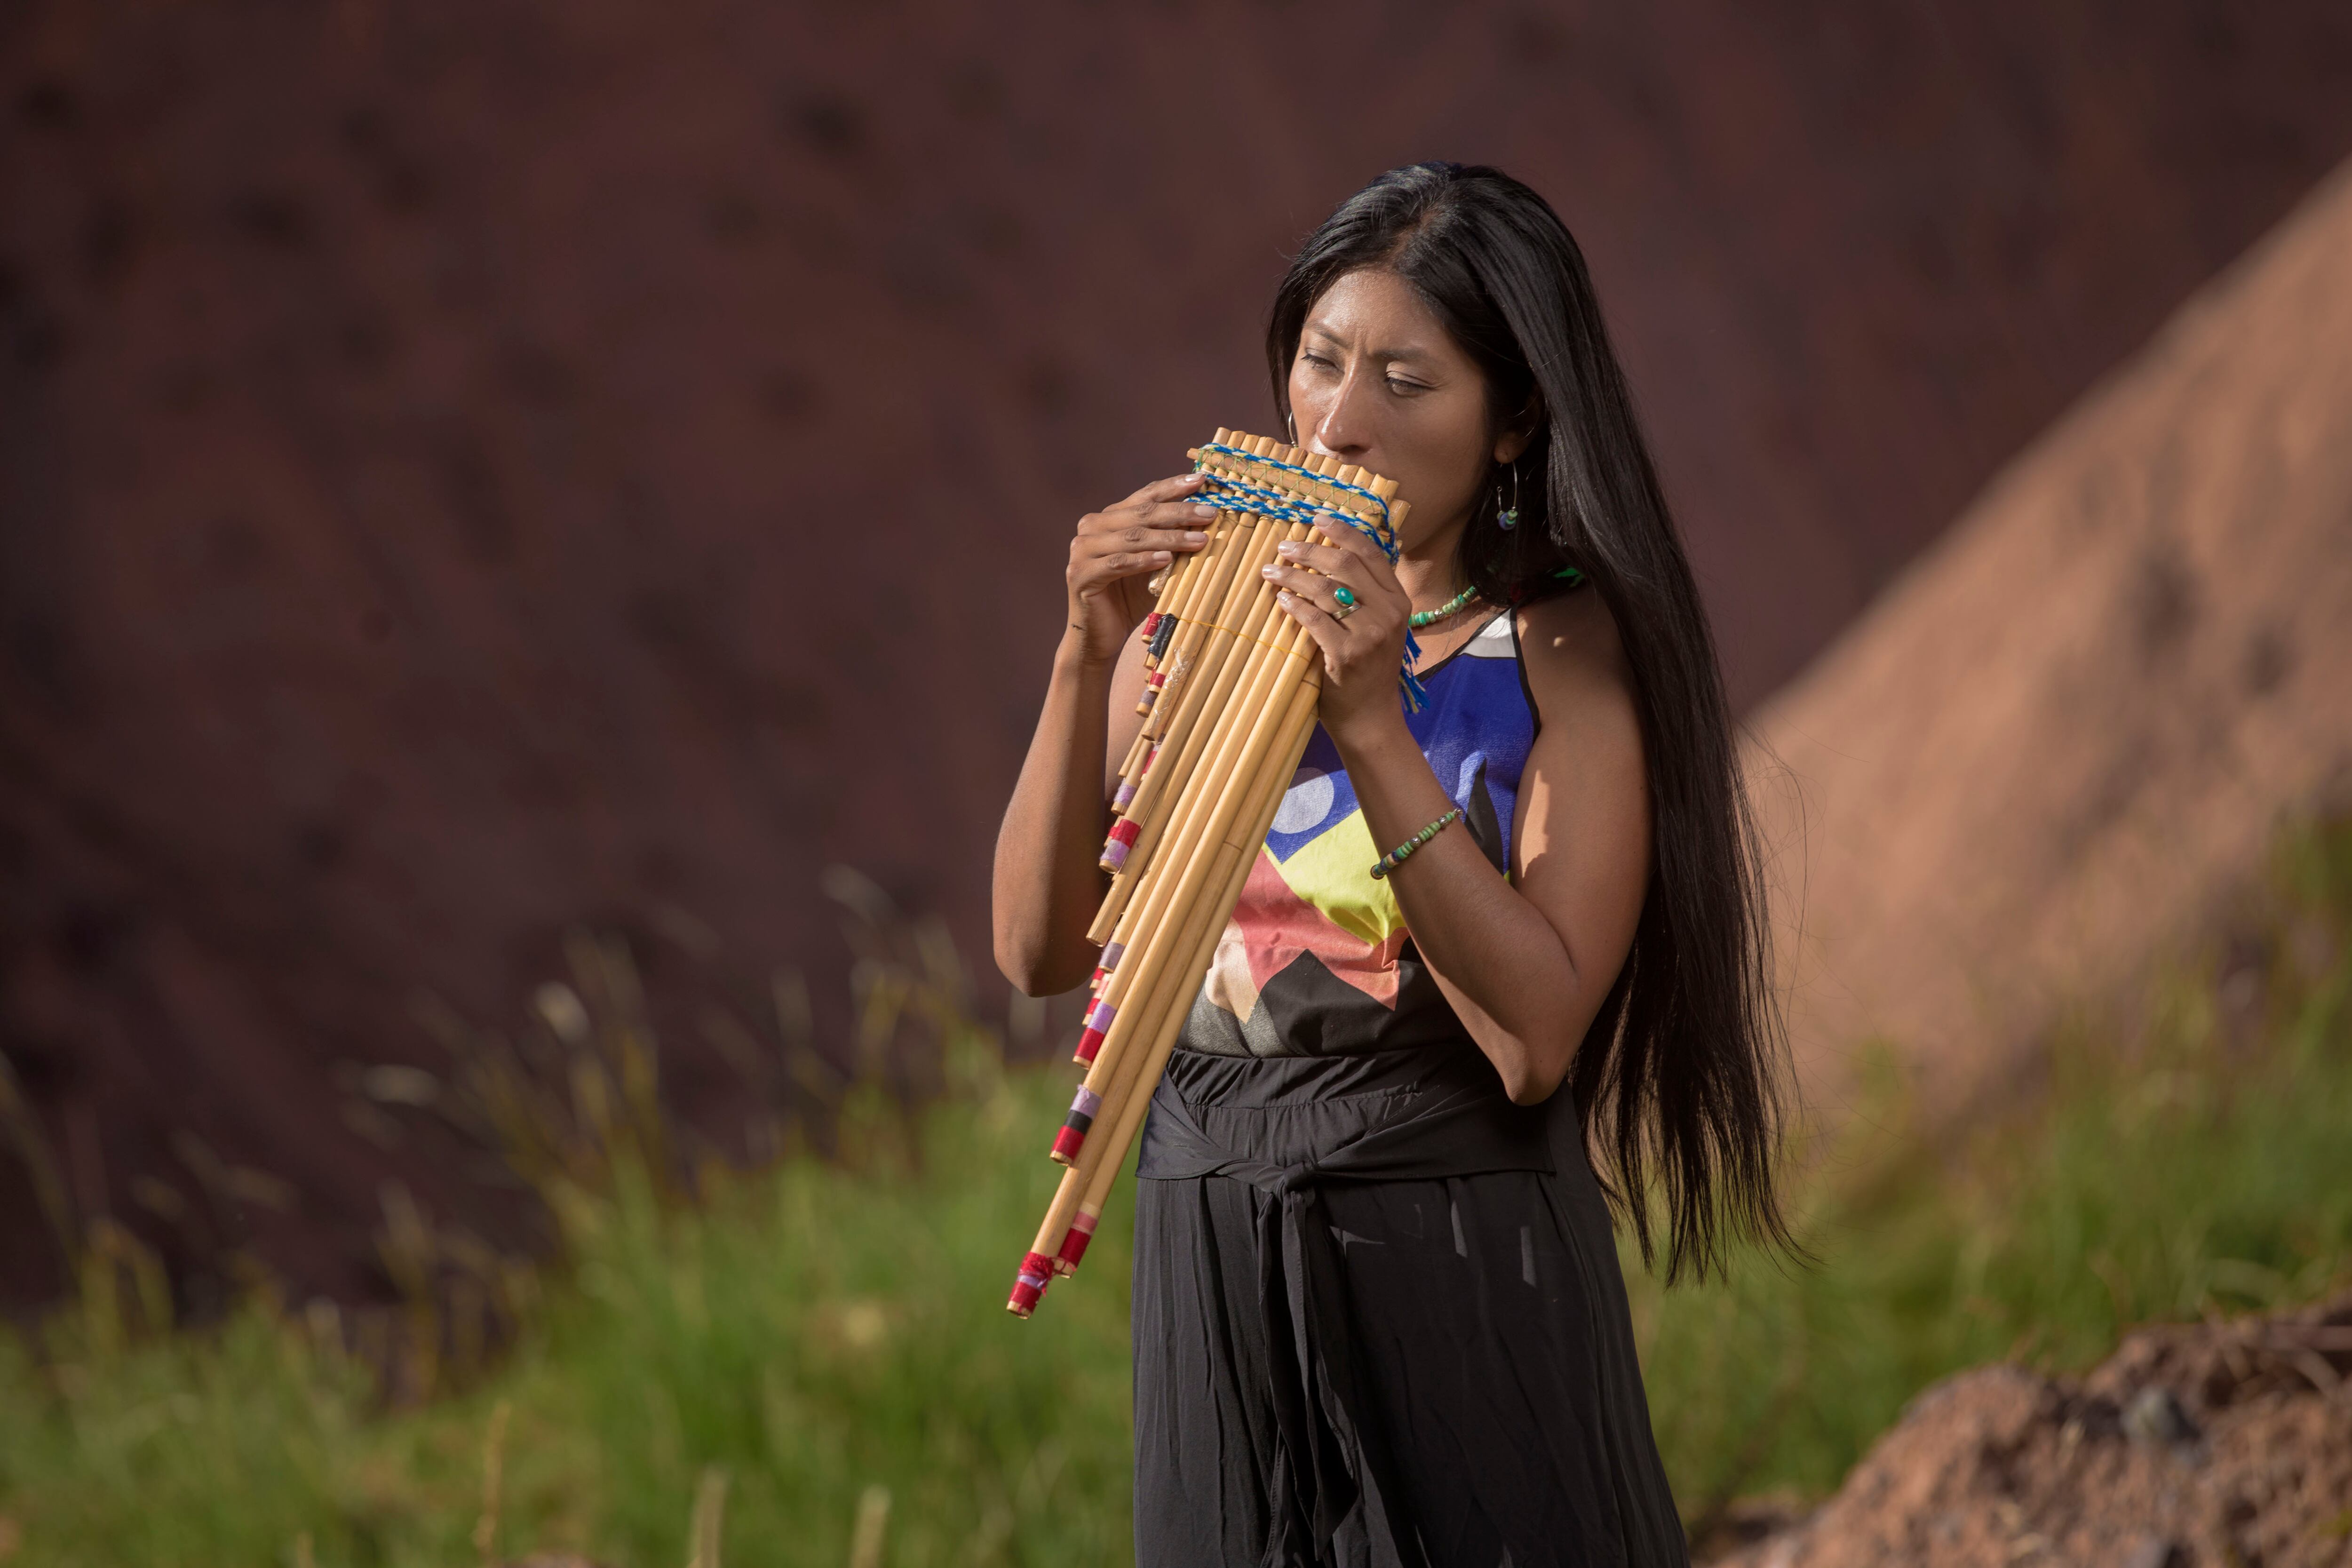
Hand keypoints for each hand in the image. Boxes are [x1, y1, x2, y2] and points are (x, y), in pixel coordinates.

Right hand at [1064, 473, 1217, 666]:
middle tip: (1210, 513)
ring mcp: (1082, 549)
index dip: (1174, 487)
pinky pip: (1118, 563)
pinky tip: (1167, 559)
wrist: (1101, 637)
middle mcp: (1091, 527)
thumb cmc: (1132, 599)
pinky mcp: (1080, 574)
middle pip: (1142, 513)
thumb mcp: (1156, 564)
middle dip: (1180, 512)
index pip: (1145, 495)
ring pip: (1133, 537)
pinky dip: (1144, 561)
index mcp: (1109, 517)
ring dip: (1170, 537)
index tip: (1202, 480)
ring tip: (1200, 540)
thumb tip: (1209, 516)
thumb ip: (1170, 540)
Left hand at [1265, 525, 1414, 750]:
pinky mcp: (1347, 654)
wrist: (1370, 718)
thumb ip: (1365, 596)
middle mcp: (1389, 613)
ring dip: (1292, 577)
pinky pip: (1314, 619)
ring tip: (1270, 572)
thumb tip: (1330, 557)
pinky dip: (1293, 605)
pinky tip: (1279, 600)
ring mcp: (1370, 634)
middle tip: (1283, 547)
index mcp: (1398, 601)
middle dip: (1309, 550)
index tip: (1316, 518)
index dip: (1342, 531)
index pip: (1370, 553)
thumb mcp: (1378, 628)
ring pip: (1325, 589)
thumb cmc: (1367, 672)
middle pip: (1344, 565)